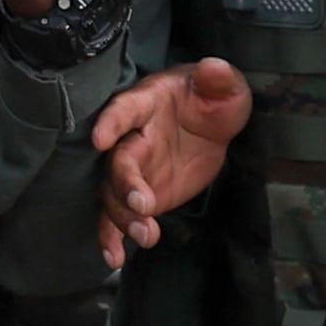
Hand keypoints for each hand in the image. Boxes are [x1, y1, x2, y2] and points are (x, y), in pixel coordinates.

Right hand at [92, 55, 252, 269]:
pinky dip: (113, 237)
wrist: (207, 126)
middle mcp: (130, 138)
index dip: (112, 124)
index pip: (124, 111)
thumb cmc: (210, 99)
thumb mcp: (224, 87)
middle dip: (126, 184)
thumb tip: (214, 68)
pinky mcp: (139, 195)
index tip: (101, 141)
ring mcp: (133, 170)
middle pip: (118, 162)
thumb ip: (219, 80)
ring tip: (145, 236)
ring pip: (114, 195)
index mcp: (146, 104)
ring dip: (124, 217)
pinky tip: (115, 258)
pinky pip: (118, 217)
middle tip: (142, 205)